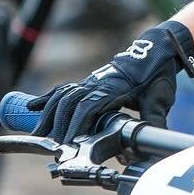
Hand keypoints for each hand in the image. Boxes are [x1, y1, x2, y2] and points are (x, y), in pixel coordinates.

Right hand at [26, 21, 193, 145]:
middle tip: (50, 145)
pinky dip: (47, 97)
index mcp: (113, 87)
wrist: (157, 49)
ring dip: (48, 114)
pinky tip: (32, 107)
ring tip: (38, 133)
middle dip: (57, 125)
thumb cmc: (158, 74)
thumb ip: (154, 120)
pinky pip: (64, 88)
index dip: (76, 125)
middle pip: (69, 103)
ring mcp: (91, 81)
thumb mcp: (161, 98)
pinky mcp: (89, 81)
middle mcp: (98, 83)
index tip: (69, 142)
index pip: (88, 107)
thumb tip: (149, 143)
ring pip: (62, 95)